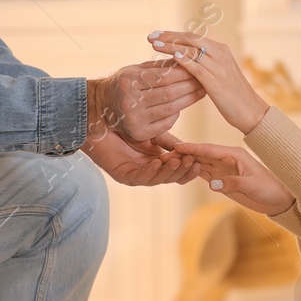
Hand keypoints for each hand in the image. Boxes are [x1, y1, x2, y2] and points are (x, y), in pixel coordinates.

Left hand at [83, 129, 199, 186]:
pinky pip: (141, 177)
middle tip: (193, 163)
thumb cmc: (124, 125)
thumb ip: (169, 141)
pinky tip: (158, 163)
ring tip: (178, 161)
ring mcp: (136, 175)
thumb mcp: (153, 134)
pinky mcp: (124, 176)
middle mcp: (148, 171)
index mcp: (158, 162)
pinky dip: (151, 172)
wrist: (100, 121)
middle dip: (183, 170)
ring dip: (170, 171)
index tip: (200, 161)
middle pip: (171, 177)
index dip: (189, 168)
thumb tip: (190, 148)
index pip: (178, 170)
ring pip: (158, 179)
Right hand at [89, 60, 204, 143]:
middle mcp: (130, 101)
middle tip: (204, 80)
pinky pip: (165, 123)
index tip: (196, 68)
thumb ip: (159, 67)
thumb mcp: (136, 70)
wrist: (102, 105)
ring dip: (189, 100)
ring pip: (170, 109)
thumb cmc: (124, 83)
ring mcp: (134, 119)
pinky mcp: (138, 132)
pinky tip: (183, 105)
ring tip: (200, 91)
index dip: (183, 73)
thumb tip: (185, 60)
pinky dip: (176, 114)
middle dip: (190, 86)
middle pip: (169, 93)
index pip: (164, 76)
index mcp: (129, 81)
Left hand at [146, 32, 269, 134]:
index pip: (193, 36)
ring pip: (192, 50)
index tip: (157, 34)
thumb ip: (203, 65)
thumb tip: (182, 60)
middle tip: (151, 36)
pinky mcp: (217, 81)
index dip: (173, 34)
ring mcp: (219, 66)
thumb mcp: (218, 75)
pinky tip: (172, 58)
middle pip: (190, 39)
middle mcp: (220, 54)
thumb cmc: (232, 96)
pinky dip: (184, 61)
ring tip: (155, 45)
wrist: (251, 111)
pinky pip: (198, 67)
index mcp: (220, 50)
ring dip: (171, 46)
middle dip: (169, 36)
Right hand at [173, 141, 294, 216]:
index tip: (177, 146)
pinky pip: (204, 174)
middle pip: (201, 154)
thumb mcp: (252, 185)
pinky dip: (192, 172)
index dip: (192, 148)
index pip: (209, 150)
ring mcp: (223, 170)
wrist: (278, 201)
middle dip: (184, 153)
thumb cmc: (269, 189)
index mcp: (234, 154)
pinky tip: (181, 170)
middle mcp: (226, 160)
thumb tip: (212, 184)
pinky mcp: (222, 181)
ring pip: (200, 164)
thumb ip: (232, 183)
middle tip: (165, 152)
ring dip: (186, 162)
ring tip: (168, 160)